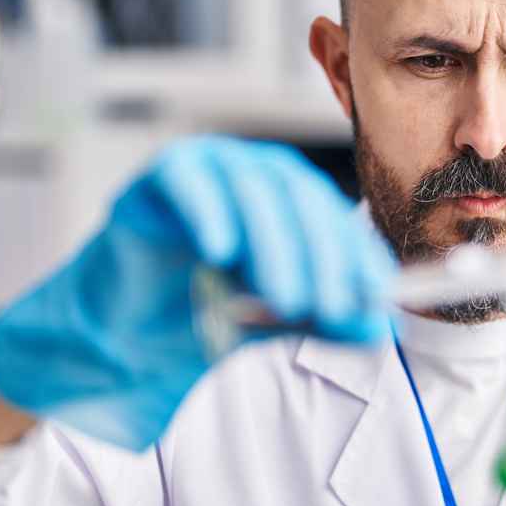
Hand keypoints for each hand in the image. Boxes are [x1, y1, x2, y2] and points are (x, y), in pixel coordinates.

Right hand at [0, 136, 394, 449]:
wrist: (126, 336)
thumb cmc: (203, 315)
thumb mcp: (275, 321)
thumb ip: (324, 317)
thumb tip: (379, 327)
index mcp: (290, 200)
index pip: (333, 215)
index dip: (357, 254)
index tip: (375, 298)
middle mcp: (254, 174)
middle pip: (301, 198)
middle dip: (323, 257)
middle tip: (330, 308)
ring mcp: (207, 168)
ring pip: (251, 189)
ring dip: (276, 246)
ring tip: (286, 300)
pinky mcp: (158, 178)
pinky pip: (187, 181)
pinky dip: (208, 211)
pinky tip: (220, 252)